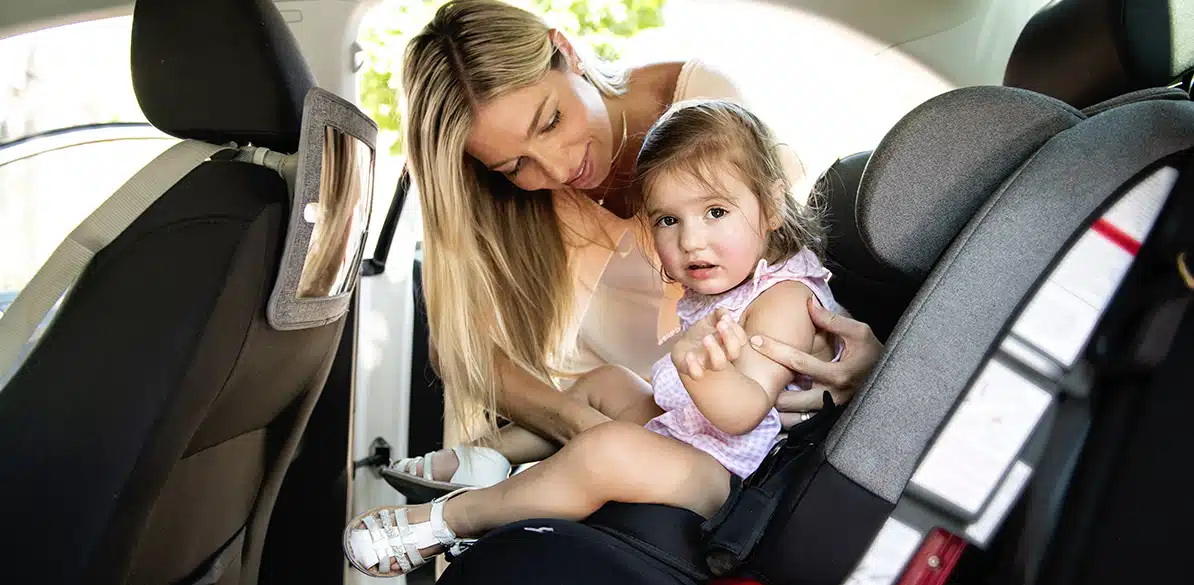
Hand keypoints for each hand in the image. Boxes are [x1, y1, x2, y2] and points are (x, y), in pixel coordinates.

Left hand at [671, 308, 747, 379]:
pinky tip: (689, 354)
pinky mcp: (692, 369)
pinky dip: (693, 365)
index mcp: (727, 343)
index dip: (736, 329)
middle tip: (720, 325)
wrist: (682, 344)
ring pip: (719, 364)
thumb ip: (719, 314)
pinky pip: (697, 374)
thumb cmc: (701, 333)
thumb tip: (724, 313)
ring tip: (706, 337)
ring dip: (714, 349)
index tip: (725, 318)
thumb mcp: (710, 319)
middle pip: (734, 353)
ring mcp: (707, 363)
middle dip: (730, 337)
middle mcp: (721, 355)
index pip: (741, 340)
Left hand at [750, 297, 882, 427]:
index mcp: (837, 374)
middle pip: (789, 399)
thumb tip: (809, 304)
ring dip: (775, 409)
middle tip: (750, 378)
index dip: (774, 349)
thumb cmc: (873, 353)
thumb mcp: (859, 333)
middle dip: (769, 390)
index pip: (798, 361)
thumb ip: (832, 320)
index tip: (755, 340)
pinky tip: (775, 411)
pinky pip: (802, 425)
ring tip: (759, 395)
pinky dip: (787, 420)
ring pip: (794, 418)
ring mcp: (830, 410)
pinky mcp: (830, 418)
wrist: (893, 379)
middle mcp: (832, 396)